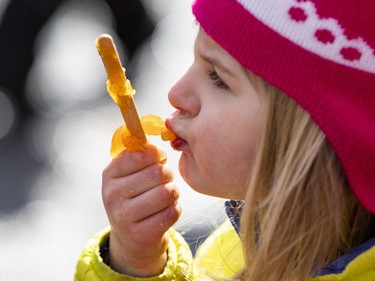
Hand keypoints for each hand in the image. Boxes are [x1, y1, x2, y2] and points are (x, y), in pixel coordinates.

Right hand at [102, 144, 180, 275]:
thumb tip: (160, 132)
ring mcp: (125, 217)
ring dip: (173, 192)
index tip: (159, 159)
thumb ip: (140, 153)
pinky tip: (165, 211)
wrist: (131, 238)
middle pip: (158, 173)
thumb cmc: (134, 197)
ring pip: (167, 193)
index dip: (157, 154)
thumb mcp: (128, 175)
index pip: (141, 154)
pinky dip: (175, 209)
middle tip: (165, 179)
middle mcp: (112, 195)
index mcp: (109, 175)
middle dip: (168, 174)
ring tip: (167, 195)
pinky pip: (172, 212)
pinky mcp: (142, 235)